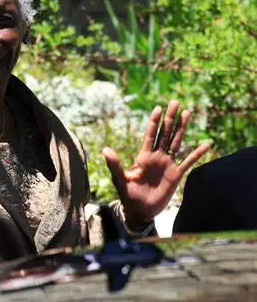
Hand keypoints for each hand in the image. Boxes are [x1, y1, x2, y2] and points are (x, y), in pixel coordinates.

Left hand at [103, 100, 210, 224]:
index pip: (150, 135)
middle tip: (175, 102)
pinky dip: (197, 153)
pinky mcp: (176, 175)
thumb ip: (115, 165)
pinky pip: (189, 161)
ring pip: (176, 142)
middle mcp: (157, 157)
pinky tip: (206, 143)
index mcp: (143, 156)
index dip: (154, 122)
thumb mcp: (120, 179)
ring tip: (187, 113)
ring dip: (182, 128)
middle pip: (165, 133)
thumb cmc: (128, 195)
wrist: (140, 211)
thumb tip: (105, 150)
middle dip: (169, 118)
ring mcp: (167, 164)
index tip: (157, 108)